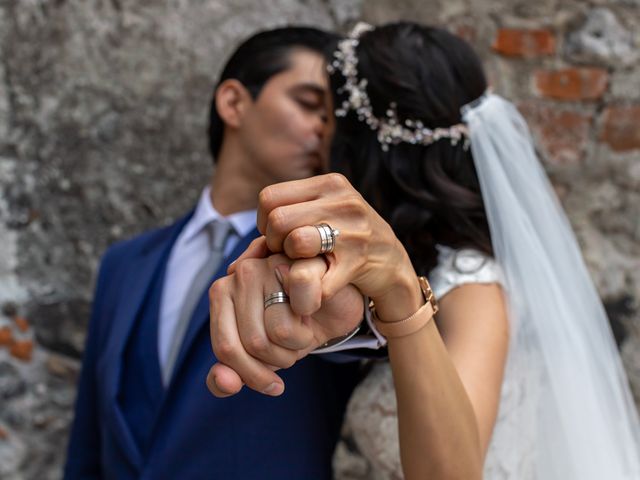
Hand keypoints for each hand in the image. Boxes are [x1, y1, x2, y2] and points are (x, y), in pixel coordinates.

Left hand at [207, 248, 363, 397]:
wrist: (334, 305)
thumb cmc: (292, 327)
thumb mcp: (260, 357)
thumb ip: (233, 374)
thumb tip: (224, 384)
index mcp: (222, 293)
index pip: (226, 348)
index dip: (252, 374)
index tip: (273, 384)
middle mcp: (242, 273)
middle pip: (254, 343)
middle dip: (280, 359)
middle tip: (293, 346)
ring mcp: (271, 263)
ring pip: (280, 330)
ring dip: (299, 342)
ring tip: (303, 327)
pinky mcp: (302, 262)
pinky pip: (303, 306)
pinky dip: (314, 315)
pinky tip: (316, 307)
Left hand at [251, 173, 421, 321]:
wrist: (393, 264)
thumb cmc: (347, 239)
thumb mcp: (325, 212)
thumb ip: (290, 216)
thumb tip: (246, 246)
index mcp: (330, 183)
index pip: (269, 197)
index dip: (264, 222)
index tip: (278, 237)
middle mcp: (343, 201)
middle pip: (278, 219)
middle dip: (274, 244)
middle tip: (286, 255)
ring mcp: (353, 230)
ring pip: (295, 241)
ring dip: (290, 261)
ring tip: (299, 266)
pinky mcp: (359, 261)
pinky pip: (314, 276)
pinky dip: (306, 289)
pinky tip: (313, 289)